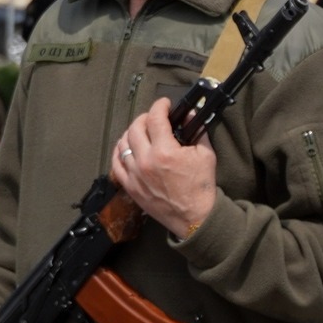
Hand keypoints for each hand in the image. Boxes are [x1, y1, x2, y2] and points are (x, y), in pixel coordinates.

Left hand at [110, 97, 217, 238]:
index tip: (165, 104)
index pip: (155, 118)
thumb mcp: (206, 155)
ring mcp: (135, 175)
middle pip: (135, 128)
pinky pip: (116, 164)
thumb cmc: (202, 188)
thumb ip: (197, 131)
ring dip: (131, 133)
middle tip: (154, 118)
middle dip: (145, 118)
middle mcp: (145, 161)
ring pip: (122, 144)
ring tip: (140, 132)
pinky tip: (126, 147)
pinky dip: (119, 152)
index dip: (160, 106)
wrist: (194, 218)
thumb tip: (189, 115)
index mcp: (165, 151)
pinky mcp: (130, 187)